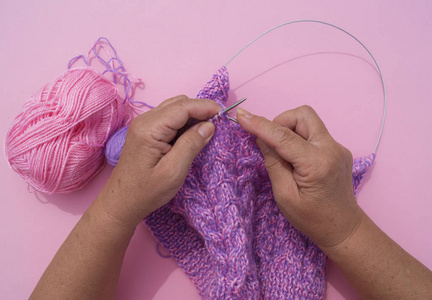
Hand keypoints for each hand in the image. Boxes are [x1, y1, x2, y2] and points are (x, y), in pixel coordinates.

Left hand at [99, 95, 220, 229]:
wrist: (122, 202)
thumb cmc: (147, 191)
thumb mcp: (174, 172)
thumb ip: (191, 145)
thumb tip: (209, 126)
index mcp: (150, 129)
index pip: (183, 107)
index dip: (206, 107)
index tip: (224, 115)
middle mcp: (145, 120)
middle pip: (179, 103)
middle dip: (200, 110)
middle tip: (218, 125)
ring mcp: (144, 124)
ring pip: (175, 108)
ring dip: (193, 115)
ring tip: (208, 131)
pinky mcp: (146, 131)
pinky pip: (169, 118)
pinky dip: (184, 122)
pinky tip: (192, 135)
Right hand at [237, 105, 361, 248]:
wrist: (343, 228)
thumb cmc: (312, 219)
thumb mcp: (284, 195)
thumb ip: (273, 163)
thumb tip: (261, 138)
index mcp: (316, 163)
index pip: (283, 136)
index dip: (260, 124)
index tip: (241, 116)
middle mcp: (331, 149)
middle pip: (303, 115)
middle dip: (281, 122)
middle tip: (270, 142)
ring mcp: (338, 147)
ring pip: (309, 120)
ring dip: (290, 128)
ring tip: (282, 152)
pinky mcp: (338, 149)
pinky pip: (315, 133)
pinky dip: (299, 138)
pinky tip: (296, 159)